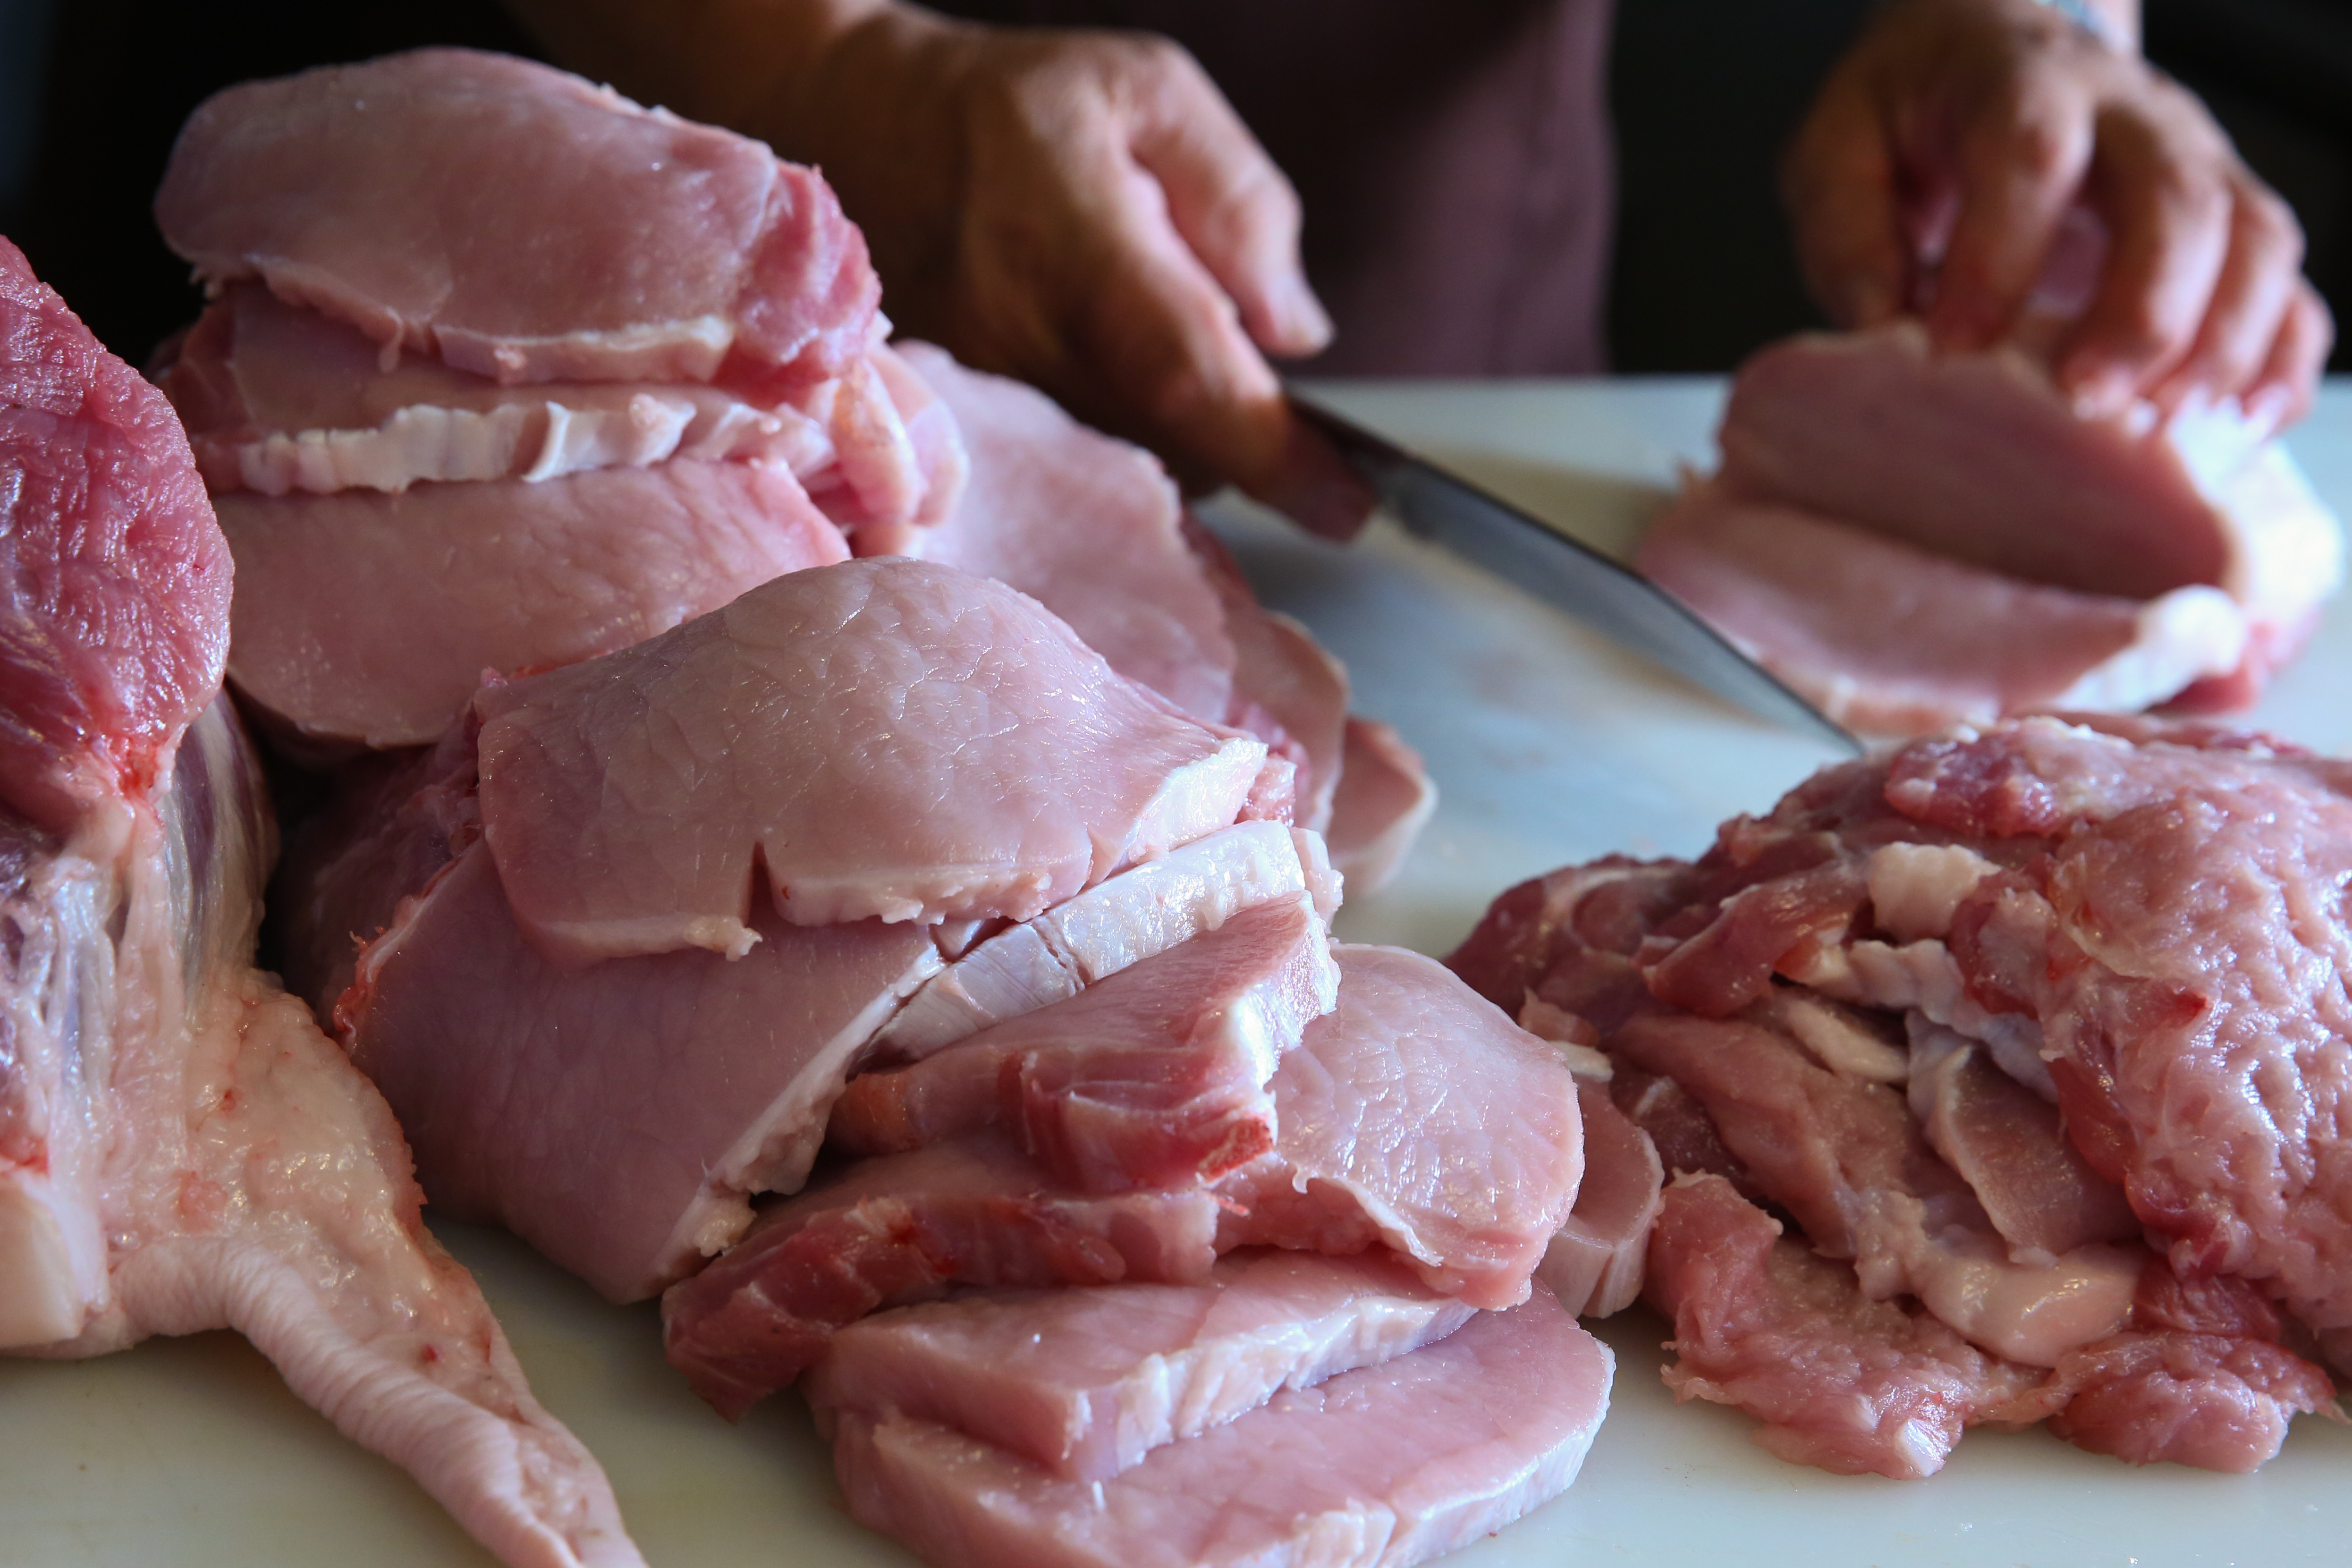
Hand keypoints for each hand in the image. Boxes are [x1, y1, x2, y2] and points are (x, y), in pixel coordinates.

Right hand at [739, 7, 1367, 531]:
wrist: (866, 129)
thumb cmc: (1027, 110)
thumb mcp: (1153, 93)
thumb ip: (1240, 203)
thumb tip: (1293, 334)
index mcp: (1078, 243)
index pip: (1188, 371)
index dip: (1272, 452)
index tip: (1345, 508)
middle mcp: (1019, 336)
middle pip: (1170, 449)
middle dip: (1234, 439)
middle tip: (1239, 376)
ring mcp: (979, 399)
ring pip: (1120, 479)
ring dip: (1173, 448)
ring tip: (1154, 363)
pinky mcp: (953, 434)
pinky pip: (1065, 480)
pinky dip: (1112, 459)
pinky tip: (1108, 395)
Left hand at [1785, 0, 2330, 427]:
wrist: (1986, 60)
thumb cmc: (1912, 122)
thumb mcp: (1839, 153)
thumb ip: (1846, 233)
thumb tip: (1874, 325)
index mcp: (2023, 87)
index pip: (2032, 154)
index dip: (1999, 254)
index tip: (1956, 347)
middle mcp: (2132, 119)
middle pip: (2175, 199)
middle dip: (2142, 311)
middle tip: (2088, 401)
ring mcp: (2197, 166)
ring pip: (2252, 240)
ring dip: (2220, 342)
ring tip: (2164, 424)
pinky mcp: (2226, 223)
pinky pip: (2284, 284)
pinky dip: (2277, 356)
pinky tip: (2240, 423)